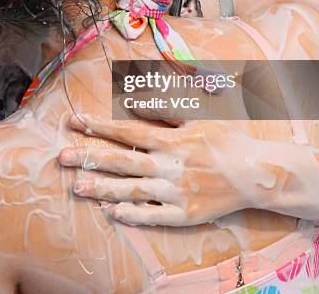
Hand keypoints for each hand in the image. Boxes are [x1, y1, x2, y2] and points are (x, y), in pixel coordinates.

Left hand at [58, 114, 258, 225]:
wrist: (256, 173)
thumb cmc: (227, 140)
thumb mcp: (199, 116)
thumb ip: (167, 110)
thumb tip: (136, 103)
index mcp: (172, 140)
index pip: (128, 132)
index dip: (100, 126)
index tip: (76, 120)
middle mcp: (170, 166)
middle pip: (123, 161)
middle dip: (91, 157)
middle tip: (62, 157)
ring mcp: (176, 192)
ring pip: (132, 191)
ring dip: (103, 188)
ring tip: (77, 187)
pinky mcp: (184, 214)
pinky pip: (153, 216)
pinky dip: (132, 214)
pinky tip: (111, 211)